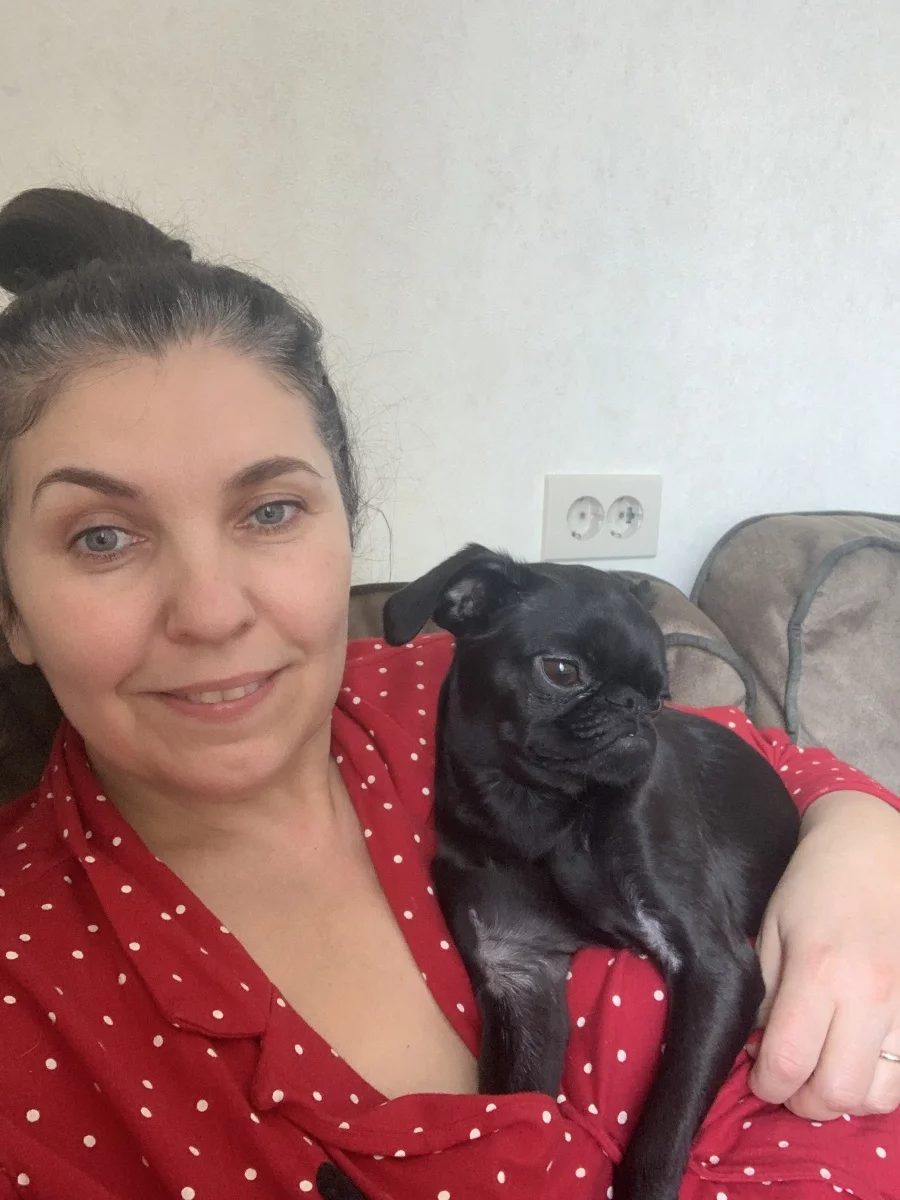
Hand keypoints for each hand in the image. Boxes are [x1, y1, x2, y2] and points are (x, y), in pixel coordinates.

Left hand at [750, 790, 899, 1119]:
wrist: (873, 851)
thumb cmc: (814, 886)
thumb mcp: (772, 932)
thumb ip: (765, 994)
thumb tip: (760, 1047)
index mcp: (819, 971)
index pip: (789, 1062)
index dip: (766, 1083)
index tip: (757, 1073)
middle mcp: (870, 995)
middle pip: (837, 1092)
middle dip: (803, 1100)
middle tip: (787, 1079)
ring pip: (878, 1096)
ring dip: (844, 1096)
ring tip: (822, 1071)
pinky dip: (878, 1083)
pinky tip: (855, 1059)